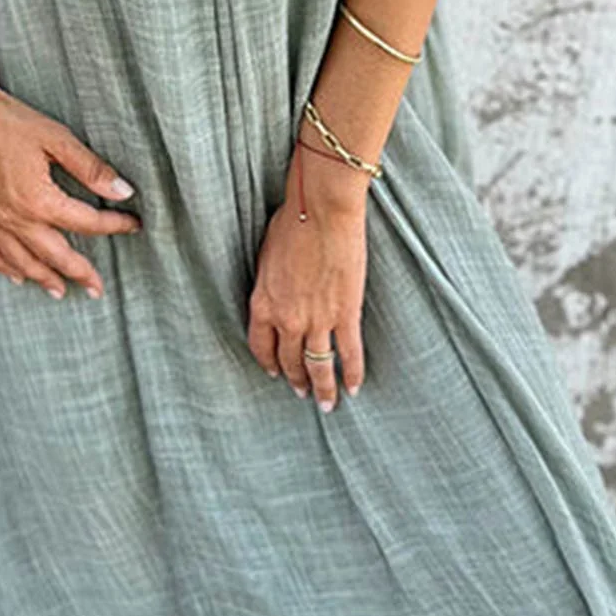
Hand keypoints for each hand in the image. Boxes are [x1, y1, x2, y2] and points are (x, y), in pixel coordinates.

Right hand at [0, 62, 141, 297]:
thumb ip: (90, 168)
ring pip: (21, 261)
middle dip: (81, 272)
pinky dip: (5, 267)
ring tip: (60, 291)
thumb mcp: (55, 138)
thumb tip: (124, 192)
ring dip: (44, 278)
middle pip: (55, 255)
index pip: (87, 223)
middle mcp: (15, 218)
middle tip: (98, 288)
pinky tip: (15, 275)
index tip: (134, 225)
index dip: (115, 225)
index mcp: (40, 201)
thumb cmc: (4, 118)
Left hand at [246, 143, 367, 408]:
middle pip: (290, 360)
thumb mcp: (267, 256)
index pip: (261, 345)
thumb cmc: (292, 223)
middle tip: (302, 393)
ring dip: (323, 388)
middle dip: (296, 380)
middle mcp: (287, 319)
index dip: (269, 363)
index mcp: (263, 303)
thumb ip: (271, 283)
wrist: (322, 211)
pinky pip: (349, 353)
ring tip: (327, 404)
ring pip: (318, 365)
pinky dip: (353, 373)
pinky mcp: (345, 314)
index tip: (276, 373)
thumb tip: (277, 290)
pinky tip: (355, 387)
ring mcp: (317, 320)